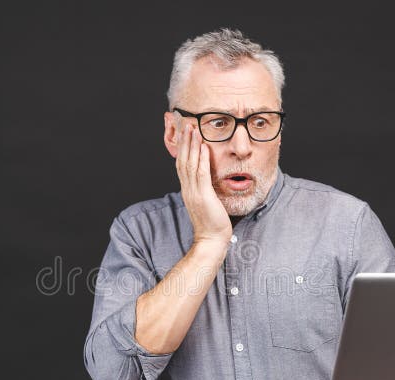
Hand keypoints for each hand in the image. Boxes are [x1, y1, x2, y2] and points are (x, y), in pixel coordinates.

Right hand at [175, 122, 231, 245]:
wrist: (212, 240)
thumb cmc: (212, 224)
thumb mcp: (207, 203)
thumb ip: (205, 190)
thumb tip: (209, 179)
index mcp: (188, 190)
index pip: (182, 165)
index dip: (183, 148)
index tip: (185, 134)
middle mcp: (188, 189)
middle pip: (183, 160)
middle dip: (184, 141)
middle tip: (186, 124)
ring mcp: (194, 192)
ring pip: (190, 164)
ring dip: (191, 145)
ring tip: (193, 129)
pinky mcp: (203, 196)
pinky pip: (201, 174)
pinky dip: (202, 159)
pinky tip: (203, 147)